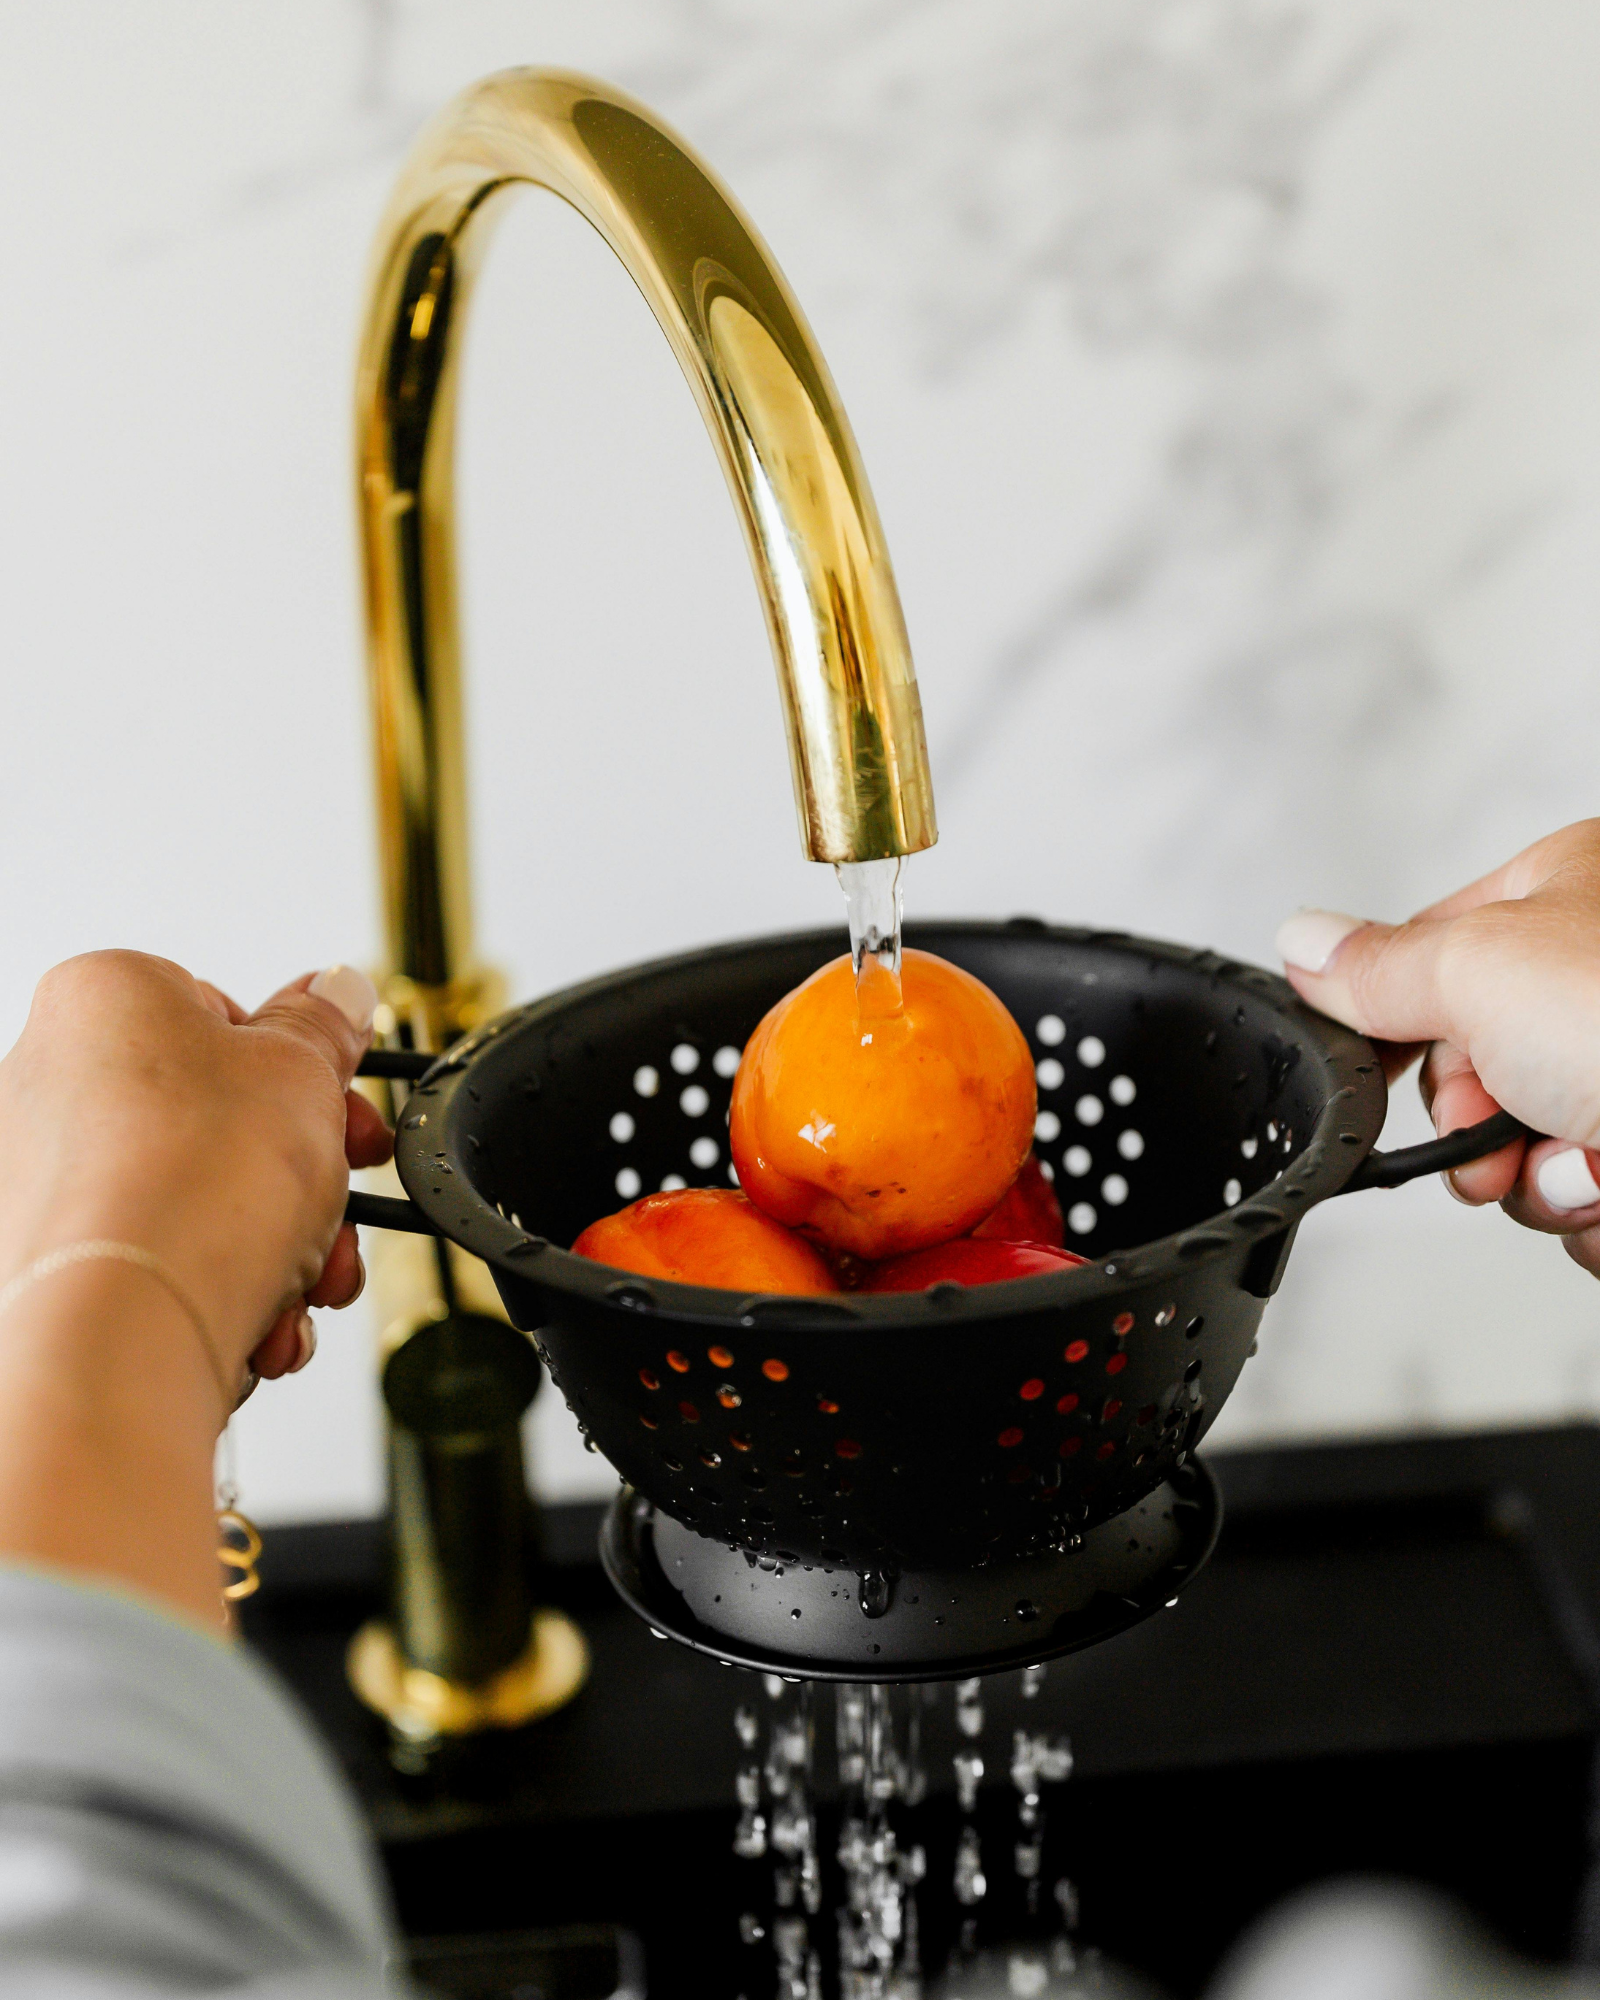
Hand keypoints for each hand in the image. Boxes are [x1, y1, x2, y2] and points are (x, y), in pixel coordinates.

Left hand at [0, 951, 391, 1388]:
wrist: (123, 1332)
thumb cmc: (188, 1187)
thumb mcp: (304, 1071)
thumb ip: (324, 1024)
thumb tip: (335, 991)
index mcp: (102, 999)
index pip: (226, 1017)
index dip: (303, 1073)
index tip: (340, 1111)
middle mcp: (47, 1080)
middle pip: (218, 1121)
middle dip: (298, 1179)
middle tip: (335, 1199)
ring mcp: (36, 1179)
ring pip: (195, 1202)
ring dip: (273, 1246)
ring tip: (306, 1279)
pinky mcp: (44, 1266)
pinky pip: (157, 1264)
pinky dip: (218, 1291)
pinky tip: (260, 1318)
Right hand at [1276, 820, 1599, 1273]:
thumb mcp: (1483, 970)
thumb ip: (1379, 967)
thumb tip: (1302, 944)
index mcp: (1568, 896)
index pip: (1430, 953)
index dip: (1393, 1022)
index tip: (1372, 1072)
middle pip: (1472, 1068)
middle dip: (1474, 1124)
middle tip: (1493, 1131)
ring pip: (1527, 1150)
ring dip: (1537, 1179)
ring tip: (1585, 1163)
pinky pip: (1586, 1205)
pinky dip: (1593, 1214)